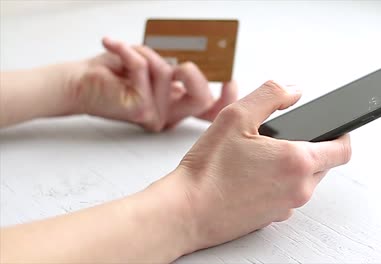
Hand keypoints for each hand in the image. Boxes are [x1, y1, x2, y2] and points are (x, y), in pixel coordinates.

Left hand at [71, 38, 236, 130]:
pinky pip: (145, 67)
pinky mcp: (140, 109)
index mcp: (174, 108)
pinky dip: (126, 49)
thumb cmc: (111, 74)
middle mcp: (168, 116)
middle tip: (176, 65)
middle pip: (203, 99)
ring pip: (169, 74)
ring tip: (124, 54)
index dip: (226, 97)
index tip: (229, 79)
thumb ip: (175, 71)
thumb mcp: (152, 68)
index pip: (209, 111)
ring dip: (145, 53)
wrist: (78, 82)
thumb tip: (199, 62)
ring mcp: (156, 116)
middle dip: (192, 74)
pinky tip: (112, 45)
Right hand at [155, 81, 351, 254]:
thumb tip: (294, 90)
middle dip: (314, 149)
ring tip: (263, 157)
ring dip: (295, 168)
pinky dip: (279, 185)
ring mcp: (286, 208)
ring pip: (306, 183)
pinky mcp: (271, 220)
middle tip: (285, 139)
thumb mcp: (236, 116)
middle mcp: (298, 189)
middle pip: (325, 166)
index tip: (335, 129)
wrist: (186, 211)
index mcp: (297, 162)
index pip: (343, 150)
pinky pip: (286, 198)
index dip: (342, 135)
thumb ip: (271, 95)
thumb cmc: (208, 168)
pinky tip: (252, 177)